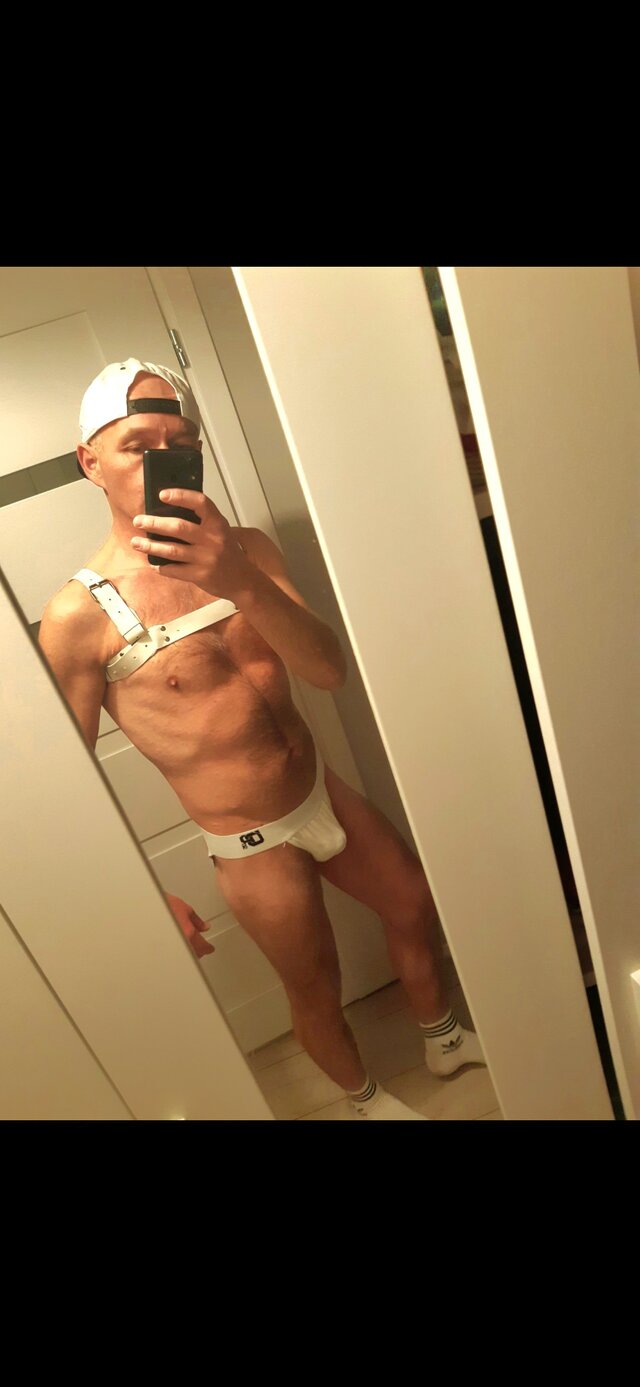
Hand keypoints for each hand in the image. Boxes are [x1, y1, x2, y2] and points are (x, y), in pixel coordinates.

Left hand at [131, 490, 251, 597]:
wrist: (243, 580)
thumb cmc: (228, 552)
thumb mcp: (220, 531)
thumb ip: (202, 521)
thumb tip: (169, 510)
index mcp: (218, 524)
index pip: (200, 503)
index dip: (181, 496)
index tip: (162, 495)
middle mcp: (213, 540)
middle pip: (179, 527)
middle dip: (155, 523)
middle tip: (138, 521)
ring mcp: (206, 559)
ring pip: (172, 550)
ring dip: (151, 546)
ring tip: (136, 542)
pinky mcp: (200, 576)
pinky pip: (175, 570)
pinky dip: (162, 567)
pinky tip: (153, 564)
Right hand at [165, 892, 214, 958]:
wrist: (145, 905)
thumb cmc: (162, 904)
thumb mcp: (184, 908)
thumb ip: (197, 920)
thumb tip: (204, 927)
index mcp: (189, 933)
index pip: (204, 947)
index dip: (208, 947)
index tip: (209, 947)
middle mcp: (180, 943)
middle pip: (195, 955)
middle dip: (197, 951)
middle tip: (196, 944)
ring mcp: (170, 949)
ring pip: (183, 958)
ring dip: (186, 953)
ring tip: (183, 944)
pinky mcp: (159, 951)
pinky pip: (171, 957)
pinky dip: (174, 953)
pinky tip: (172, 946)